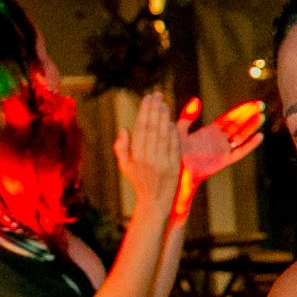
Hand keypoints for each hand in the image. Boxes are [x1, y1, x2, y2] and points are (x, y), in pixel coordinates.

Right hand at [113, 91, 180, 208]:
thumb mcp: (125, 166)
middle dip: (154, 109)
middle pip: (152, 128)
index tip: (147, 98)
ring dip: (164, 117)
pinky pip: (174, 146)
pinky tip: (172, 121)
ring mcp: (162, 162)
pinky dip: (173, 133)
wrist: (155, 201)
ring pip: (164, 135)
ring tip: (163, 104)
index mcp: (136, 156)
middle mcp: (149, 158)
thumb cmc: (138, 181)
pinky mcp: (174, 167)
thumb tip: (124, 128)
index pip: (141, 128)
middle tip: (157, 95)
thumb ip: (121, 147)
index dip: (144, 111)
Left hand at [179, 97, 266, 184]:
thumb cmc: (174, 152)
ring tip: (262, 116)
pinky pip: (240, 151)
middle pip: (238, 124)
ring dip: (251, 126)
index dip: (241, 110)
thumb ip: (187, 116)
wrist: (176, 171)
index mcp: (210, 131)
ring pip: (241, 136)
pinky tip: (259, 136)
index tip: (253, 103)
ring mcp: (223, 150)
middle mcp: (219, 140)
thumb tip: (197, 99)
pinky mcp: (225, 160)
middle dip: (249, 114)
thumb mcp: (179, 130)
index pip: (229, 118)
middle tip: (261, 104)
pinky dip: (250, 145)